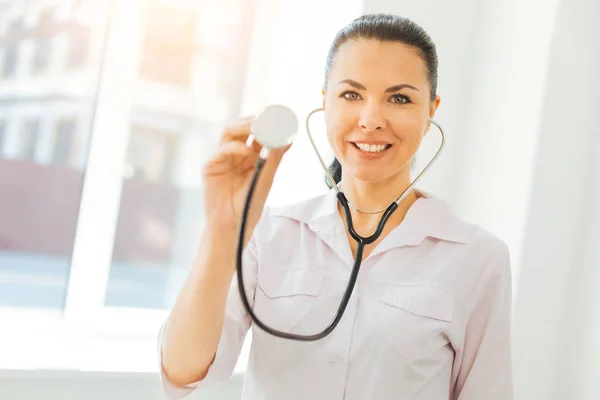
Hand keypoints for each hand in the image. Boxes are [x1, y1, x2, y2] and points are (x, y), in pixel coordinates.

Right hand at [202, 117, 290, 241]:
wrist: (232, 226)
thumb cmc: (248, 205)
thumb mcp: (266, 180)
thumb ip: (274, 160)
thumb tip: (287, 139)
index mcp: (251, 155)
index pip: (258, 132)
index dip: (269, 122)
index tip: (283, 117)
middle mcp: (236, 153)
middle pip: (242, 127)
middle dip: (255, 119)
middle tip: (268, 116)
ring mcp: (222, 159)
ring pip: (229, 133)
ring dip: (243, 126)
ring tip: (258, 126)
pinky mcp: (211, 167)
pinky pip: (221, 151)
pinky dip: (234, 148)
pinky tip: (246, 151)